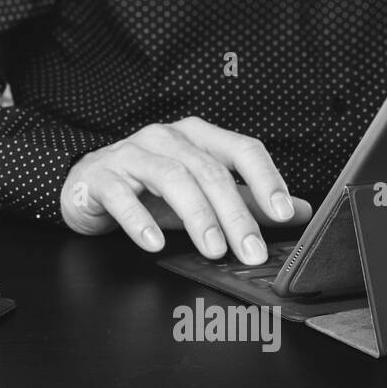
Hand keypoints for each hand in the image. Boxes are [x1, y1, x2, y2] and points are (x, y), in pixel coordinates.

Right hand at [60, 117, 312, 263]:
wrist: (86, 185)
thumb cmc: (147, 188)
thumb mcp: (202, 193)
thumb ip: (247, 200)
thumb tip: (300, 211)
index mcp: (197, 136)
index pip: (241, 149)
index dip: (266, 179)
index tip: (284, 214)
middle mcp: (165, 138)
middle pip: (209, 170)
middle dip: (234, 214)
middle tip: (251, 251)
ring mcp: (130, 154)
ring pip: (171, 178)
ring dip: (197, 217)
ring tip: (213, 250)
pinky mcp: (100, 176)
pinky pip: (122, 196)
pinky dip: (140, 220)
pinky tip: (154, 243)